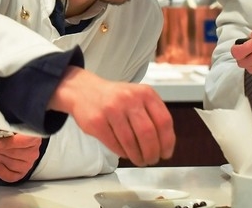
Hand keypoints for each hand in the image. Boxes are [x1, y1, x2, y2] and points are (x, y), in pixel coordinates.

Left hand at [0, 133, 41, 182]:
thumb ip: (7, 129)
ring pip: (12, 164)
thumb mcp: (12, 126)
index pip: (23, 142)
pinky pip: (12, 177)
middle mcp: (33, 152)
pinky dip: (1, 172)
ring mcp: (29, 163)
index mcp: (34, 138)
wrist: (18, 138)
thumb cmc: (15, 133)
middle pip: (14, 154)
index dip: (9, 143)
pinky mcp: (22, 172)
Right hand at [48, 67, 173, 165]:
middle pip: (148, 133)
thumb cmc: (115, 98)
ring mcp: (112, 109)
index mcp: (144, 92)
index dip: (168, 142)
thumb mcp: (138, 97)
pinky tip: (125, 153)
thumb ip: (153, 115)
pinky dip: (123, 153)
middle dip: (152, 153)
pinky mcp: (97, 121)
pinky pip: (115, 144)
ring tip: (140, 160)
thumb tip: (165, 145)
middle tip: (152, 160)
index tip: (166, 153)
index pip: (164, 121)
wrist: (83, 90)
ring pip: (131, 142)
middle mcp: (129, 98)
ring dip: (138, 157)